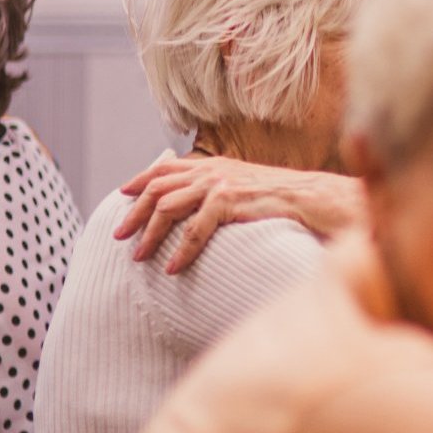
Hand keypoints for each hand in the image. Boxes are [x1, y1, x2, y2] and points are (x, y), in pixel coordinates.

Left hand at [115, 155, 365, 273]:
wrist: (313, 198)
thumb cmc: (282, 198)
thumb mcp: (244, 185)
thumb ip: (219, 188)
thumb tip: (198, 201)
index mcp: (213, 164)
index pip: (165, 166)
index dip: (140, 179)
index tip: (122, 194)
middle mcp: (211, 170)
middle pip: (158, 187)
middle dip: (134, 212)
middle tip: (120, 235)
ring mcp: (219, 183)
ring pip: (168, 207)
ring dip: (150, 234)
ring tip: (139, 256)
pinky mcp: (229, 201)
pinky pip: (195, 230)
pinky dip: (181, 250)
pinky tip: (172, 267)